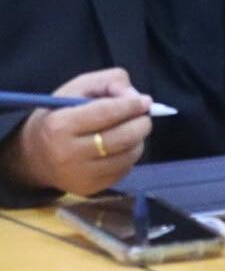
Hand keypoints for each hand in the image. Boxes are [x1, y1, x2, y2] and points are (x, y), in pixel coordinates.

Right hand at [0, 69, 152, 196]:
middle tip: (145, 115)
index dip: (131, 106)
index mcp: (60, 125)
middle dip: (141, 123)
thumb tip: (135, 96)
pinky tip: (122, 147)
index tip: (145, 101)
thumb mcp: (77, 88)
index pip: (106, 113)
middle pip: (122, 138)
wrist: (33, 156)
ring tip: (133, 130)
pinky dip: (130, 156)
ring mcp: (78, 175)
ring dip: (139, 140)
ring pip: (128, 156)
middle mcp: (68, 154)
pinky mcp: (88, 189)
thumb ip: (108, 81)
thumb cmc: (58, 115)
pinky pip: (123, 170)